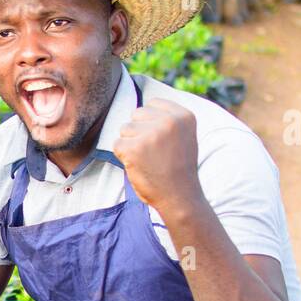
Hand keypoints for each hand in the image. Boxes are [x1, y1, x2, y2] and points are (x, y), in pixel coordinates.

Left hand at [113, 99, 202, 214]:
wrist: (179, 196)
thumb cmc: (178, 168)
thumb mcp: (183, 136)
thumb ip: (168, 119)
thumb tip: (141, 108)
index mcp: (183, 115)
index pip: (153, 104)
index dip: (150, 122)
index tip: (160, 140)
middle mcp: (169, 121)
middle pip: (136, 114)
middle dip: (139, 131)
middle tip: (153, 152)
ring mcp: (151, 134)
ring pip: (125, 129)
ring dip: (130, 144)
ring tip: (147, 159)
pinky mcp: (134, 148)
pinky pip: (116, 144)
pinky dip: (123, 156)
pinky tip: (138, 166)